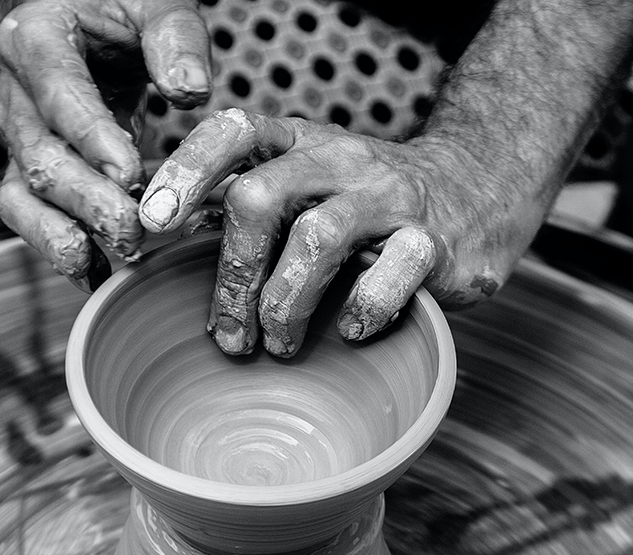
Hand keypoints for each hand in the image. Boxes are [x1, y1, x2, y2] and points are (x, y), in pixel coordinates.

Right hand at [0, 0, 210, 287]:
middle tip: (135, 229)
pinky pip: (28, 217)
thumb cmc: (121, 11)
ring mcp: (16, 138)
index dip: (90, 136)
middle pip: (39, 155)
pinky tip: (94, 274)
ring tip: (112, 259)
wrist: (81, 20)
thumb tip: (190, 92)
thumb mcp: (154, 3)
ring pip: (23, 195)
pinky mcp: (26, 171)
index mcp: (36, 38)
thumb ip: (176, 38)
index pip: (57, 91)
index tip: (130, 173)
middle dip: (87, 199)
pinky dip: (57, 248)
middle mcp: (14, 93)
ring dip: (65, 234)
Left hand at [139, 109, 544, 356]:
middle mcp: (340, 160)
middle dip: (232, 274)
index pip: (233, 132)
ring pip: (317, 240)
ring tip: (278, 345)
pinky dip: (359, 313)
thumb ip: (249, 201)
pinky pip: (388, 279)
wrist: (481, 186)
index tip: (151, 224)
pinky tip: (349, 332)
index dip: (186, 172)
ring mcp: (389, 197)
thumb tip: (162, 235)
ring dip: (283, 304)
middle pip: (261, 197)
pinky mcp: (434, 241)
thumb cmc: (367, 200)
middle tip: (226, 333)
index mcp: (300, 142)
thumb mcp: (309, 180)